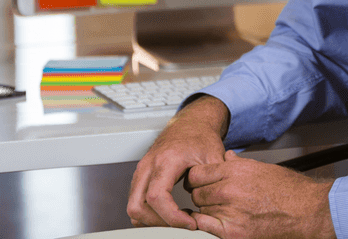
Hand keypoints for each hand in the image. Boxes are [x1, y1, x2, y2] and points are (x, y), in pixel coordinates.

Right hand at [127, 95, 229, 228]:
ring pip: (134, 207)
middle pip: (137, 206)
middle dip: (159, 223)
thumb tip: (209, 208)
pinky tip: (169, 213)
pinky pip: (136, 202)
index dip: (172, 216)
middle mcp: (149, 165)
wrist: (191, 123)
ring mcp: (142, 171)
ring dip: (152, 220)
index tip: (190, 223)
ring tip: (177, 219)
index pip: (157, 196)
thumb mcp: (214, 158)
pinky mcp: (141, 176)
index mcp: (166, 160)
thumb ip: (212, 182)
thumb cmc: (201, 137)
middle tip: (182, 225)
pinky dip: (148, 214)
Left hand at [185, 150, 335, 238]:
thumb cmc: (290, 190)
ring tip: (221, 210)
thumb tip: (226, 157)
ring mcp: (231, 212)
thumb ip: (238, 163)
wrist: (307, 211)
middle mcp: (230, 189)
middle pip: (197, 194)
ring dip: (207, 210)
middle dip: (202, 195)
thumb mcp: (262, 168)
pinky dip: (206, 225)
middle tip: (212, 198)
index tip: (200, 183)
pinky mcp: (234, 233)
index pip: (197, 174)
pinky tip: (215, 222)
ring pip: (202, 211)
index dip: (197, 179)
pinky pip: (206, 227)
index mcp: (237, 170)